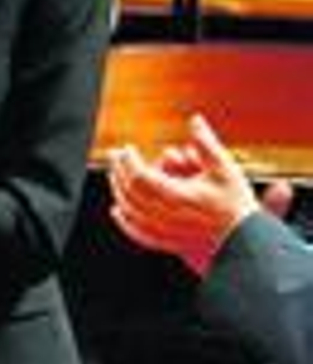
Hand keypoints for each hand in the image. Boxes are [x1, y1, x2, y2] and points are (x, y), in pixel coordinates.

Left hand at [108, 114, 258, 275]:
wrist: (249, 240)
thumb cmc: (237, 203)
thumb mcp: (225, 168)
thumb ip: (206, 143)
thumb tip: (195, 120)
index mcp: (179, 196)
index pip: (140, 176)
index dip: (129, 161)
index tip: (127, 148)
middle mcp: (168, 215)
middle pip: (131, 192)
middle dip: (120, 171)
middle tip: (116, 156)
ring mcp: (166, 231)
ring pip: (131, 212)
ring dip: (119, 191)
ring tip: (115, 175)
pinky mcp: (168, 243)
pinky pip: (139, 234)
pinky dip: (125, 222)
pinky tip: (117, 211)